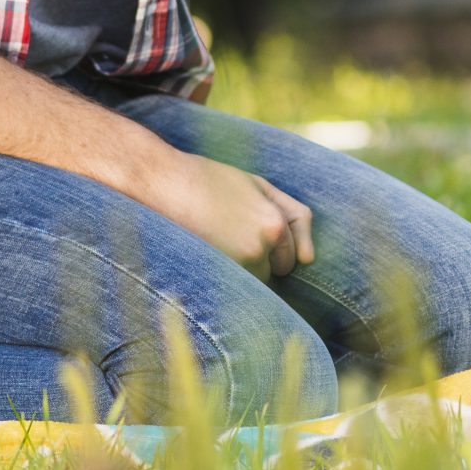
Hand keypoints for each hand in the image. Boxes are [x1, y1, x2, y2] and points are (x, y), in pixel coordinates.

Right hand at [138, 149, 314, 277]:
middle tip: (228, 229)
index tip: (246, 225)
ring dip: (240, 268)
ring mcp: (232, 264)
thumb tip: (309, 260)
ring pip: (252, 282)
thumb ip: (294, 217)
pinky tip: (205, 248)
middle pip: (274, 272)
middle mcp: (257, 248)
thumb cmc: (212, 181)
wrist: (161, 182)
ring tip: (215, 236)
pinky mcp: (207, 274)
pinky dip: (221, 275)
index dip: (271, 243)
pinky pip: (229, 288)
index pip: (291, 256)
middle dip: (260, 258)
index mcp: (274, 225)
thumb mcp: (261, 187)